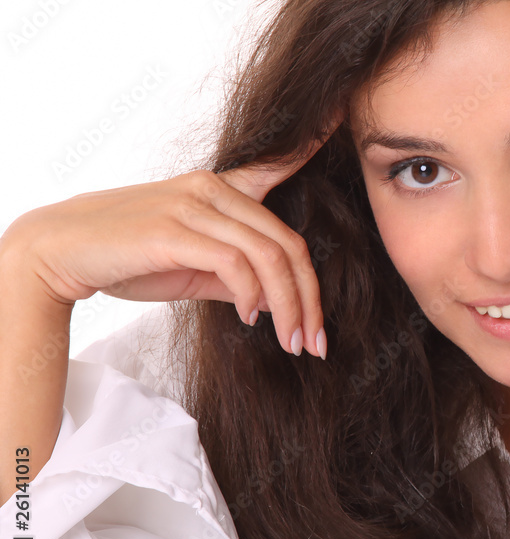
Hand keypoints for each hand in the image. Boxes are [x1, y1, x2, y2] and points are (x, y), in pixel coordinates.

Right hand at [1, 135, 332, 357]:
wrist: (59, 254)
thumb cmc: (127, 258)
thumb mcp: (193, 268)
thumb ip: (236, 277)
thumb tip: (275, 302)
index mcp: (220, 188)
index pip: (276, 164)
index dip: (312, 139)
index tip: (342, 117)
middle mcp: (212, 188)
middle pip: (287, 242)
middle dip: (309, 298)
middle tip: (316, 341)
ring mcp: (194, 206)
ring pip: (269, 256)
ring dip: (289, 308)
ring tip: (292, 342)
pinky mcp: (176, 230)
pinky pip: (237, 264)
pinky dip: (253, 297)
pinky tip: (249, 319)